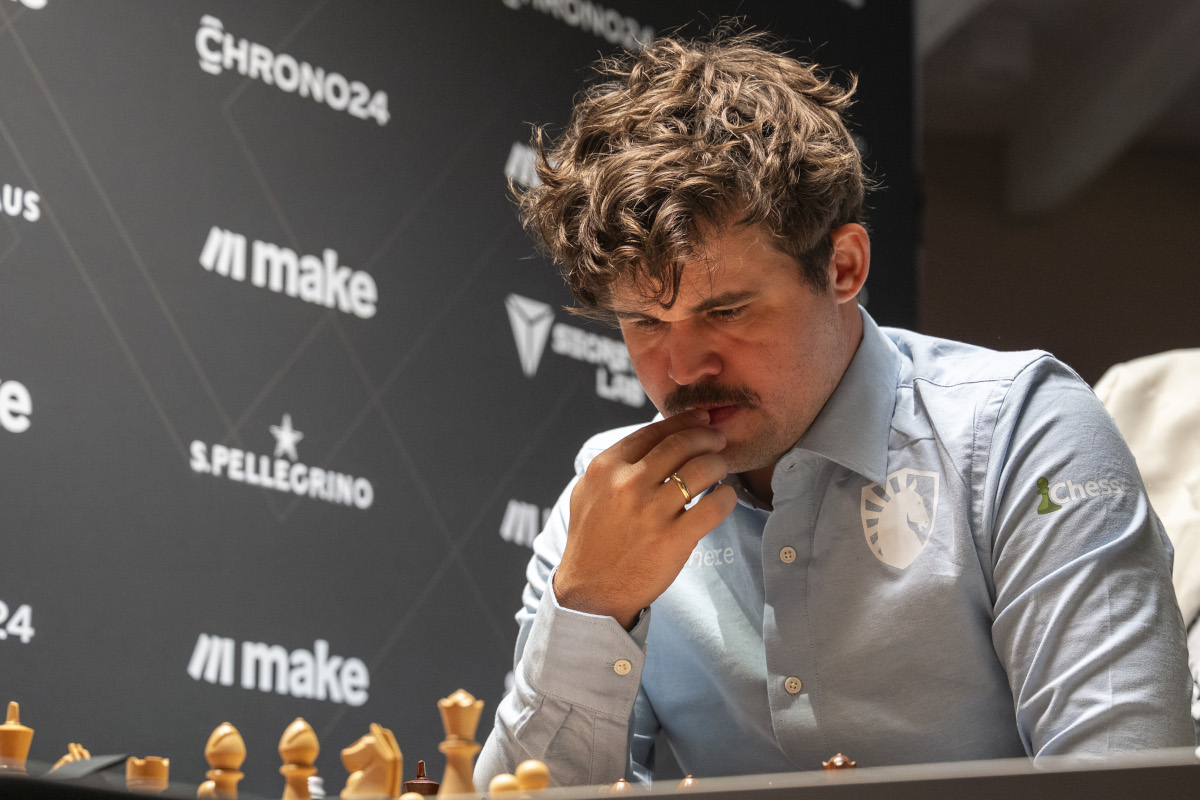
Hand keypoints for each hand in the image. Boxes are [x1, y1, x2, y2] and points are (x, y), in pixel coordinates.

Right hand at [554, 408, 737, 628]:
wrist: (590, 591)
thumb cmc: (592, 539)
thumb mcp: (589, 492)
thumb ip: (614, 464)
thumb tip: (652, 438)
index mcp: (606, 468)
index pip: (653, 431)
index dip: (683, 421)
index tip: (700, 419)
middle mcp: (628, 485)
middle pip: (681, 444)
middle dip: (707, 436)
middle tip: (718, 439)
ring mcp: (651, 513)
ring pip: (702, 469)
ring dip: (719, 463)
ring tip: (722, 467)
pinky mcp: (673, 539)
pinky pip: (714, 507)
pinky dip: (726, 496)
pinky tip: (725, 496)